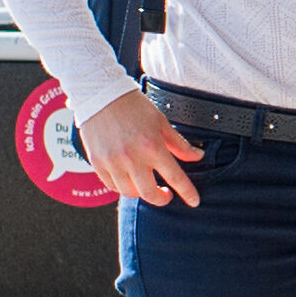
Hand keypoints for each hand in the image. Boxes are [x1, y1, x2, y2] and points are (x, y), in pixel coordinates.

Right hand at [79, 90, 202, 208]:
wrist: (101, 95)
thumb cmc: (133, 106)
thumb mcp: (161, 122)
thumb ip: (179, 144)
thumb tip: (197, 157)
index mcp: (152, 146)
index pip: (175, 177)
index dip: (187, 192)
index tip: (194, 201)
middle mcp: (132, 158)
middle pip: (150, 194)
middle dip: (162, 199)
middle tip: (166, 194)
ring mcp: (113, 162)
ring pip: (130, 192)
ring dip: (141, 192)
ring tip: (146, 182)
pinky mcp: (97, 163)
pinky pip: (112, 186)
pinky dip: (123, 186)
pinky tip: (129, 178)